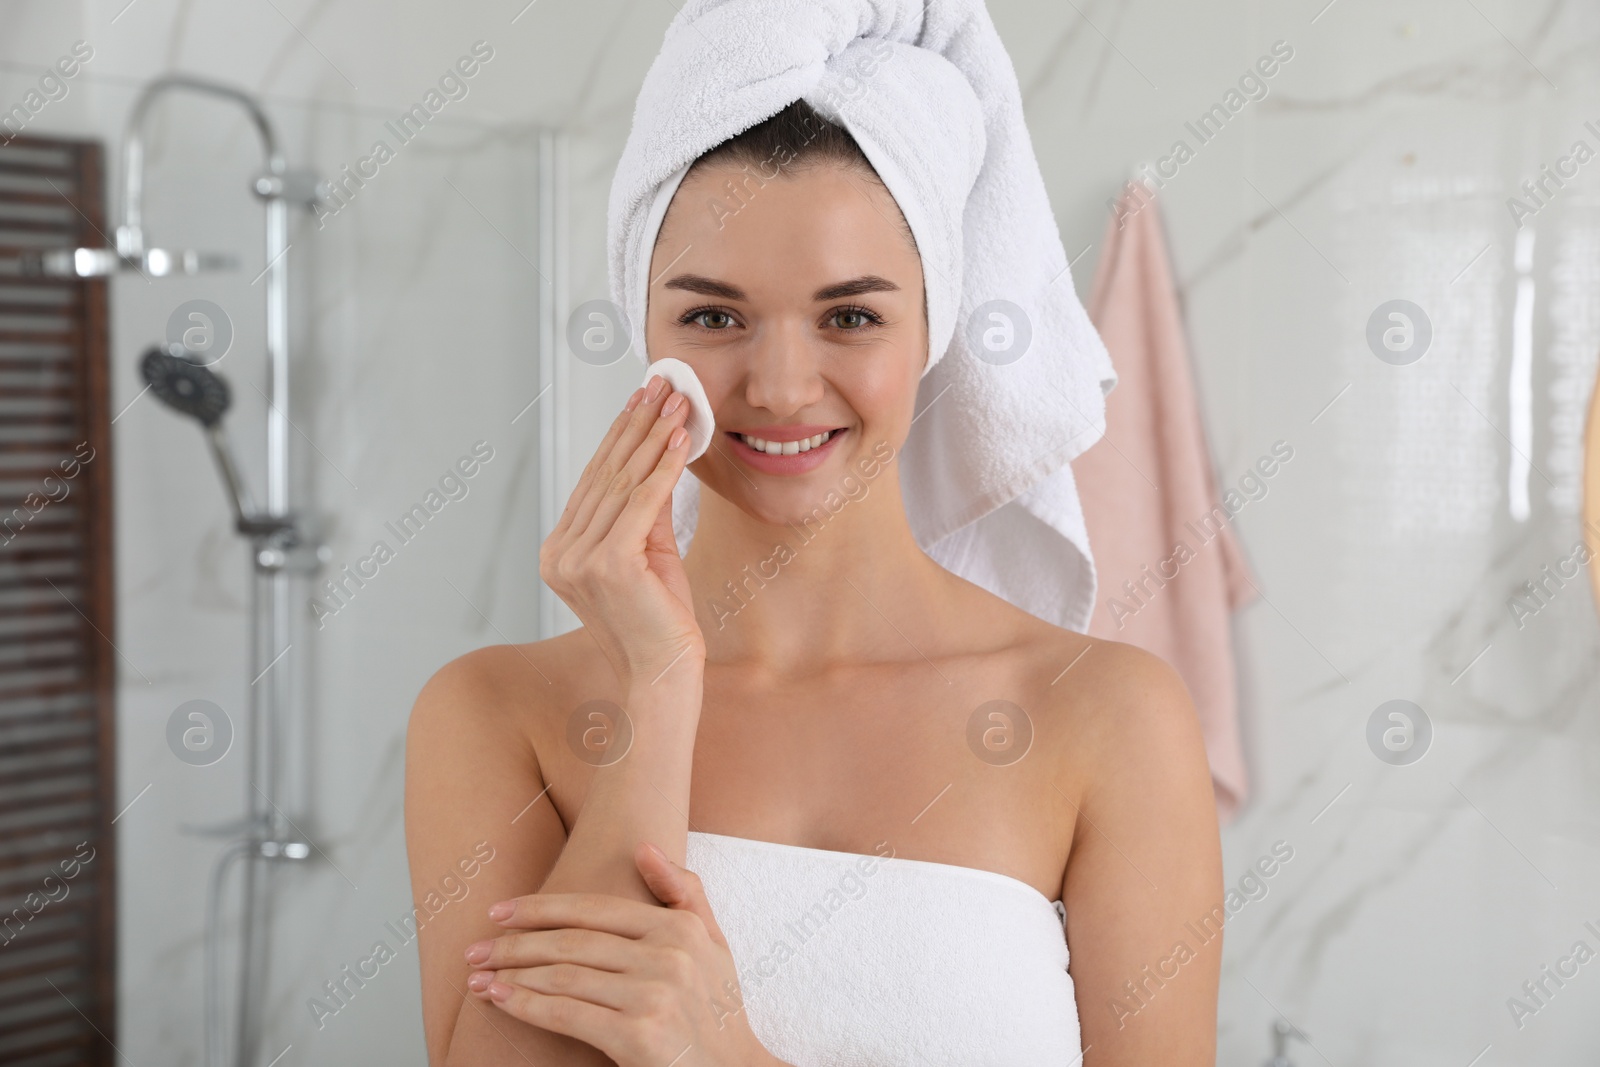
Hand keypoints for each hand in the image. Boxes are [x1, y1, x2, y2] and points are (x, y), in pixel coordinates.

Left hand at [464, 842, 772, 1066]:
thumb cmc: (718, 1009)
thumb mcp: (714, 942)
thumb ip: (684, 891)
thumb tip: (643, 848)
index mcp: (679, 927)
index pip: (595, 910)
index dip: (541, 908)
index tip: (500, 912)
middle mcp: (667, 956)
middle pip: (572, 943)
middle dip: (514, 944)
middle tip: (475, 948)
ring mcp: (653, 996)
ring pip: (564, 977)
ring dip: (512, 975)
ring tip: (478, 976)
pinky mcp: (638, 1036)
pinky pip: (567, 1014)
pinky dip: (526, 1006)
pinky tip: (500, 1000)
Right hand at [540, 378, 703, 687]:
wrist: (663, 674)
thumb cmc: (659, 621)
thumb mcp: (650, 553)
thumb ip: (647, 509)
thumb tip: (660, 455)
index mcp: (560, 552)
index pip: (594, 481)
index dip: (620, 435)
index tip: (641, 399)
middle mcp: (561, 554)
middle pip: (605, 474)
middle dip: (636, 424)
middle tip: (660, 384)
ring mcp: (579, 560)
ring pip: (623, 482)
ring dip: (653, 436)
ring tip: (676, 401)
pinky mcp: (609, 564)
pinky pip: (642, 502)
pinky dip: (664, 467)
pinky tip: (681, 439)